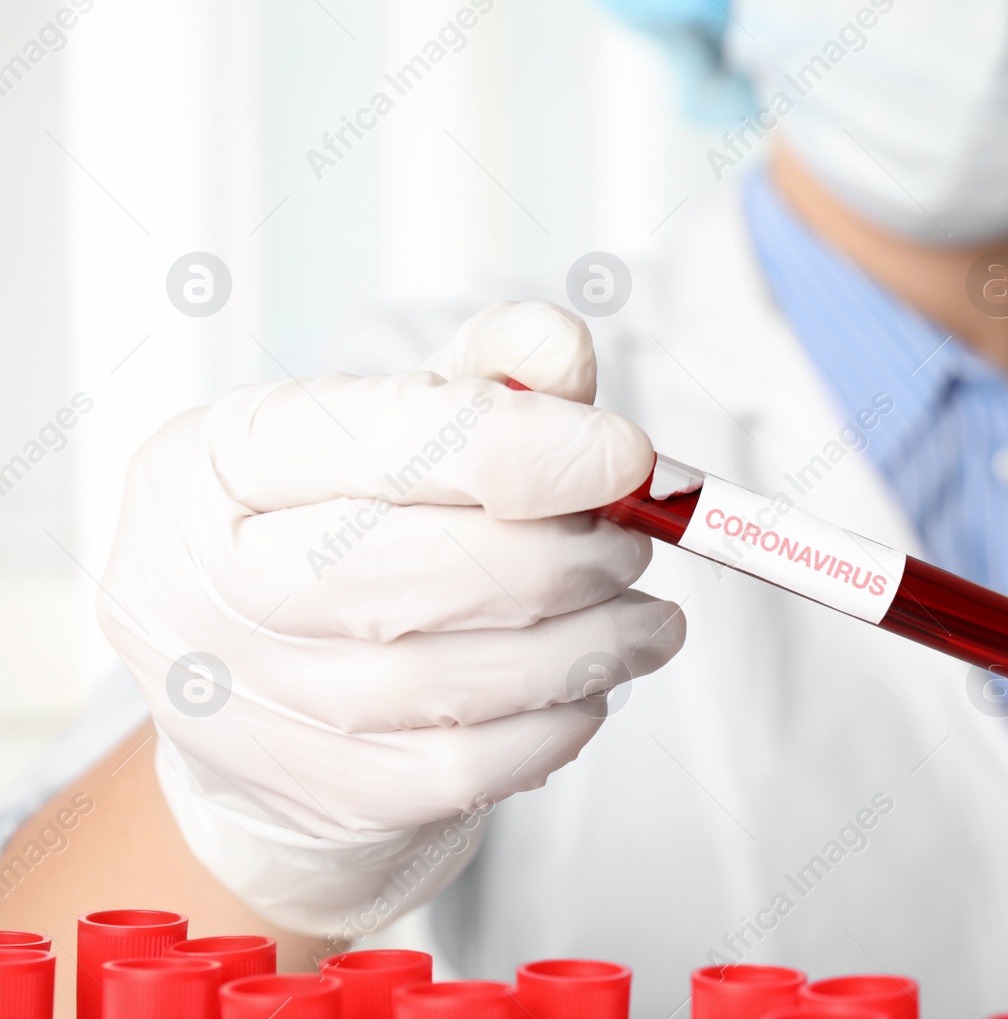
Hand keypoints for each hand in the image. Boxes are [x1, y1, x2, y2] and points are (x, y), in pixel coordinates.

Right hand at [97, 302, 684, 936]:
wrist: (242, 687)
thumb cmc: (332, 530)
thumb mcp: (388, 424)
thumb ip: (484, 373)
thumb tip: (563, 354)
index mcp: (226, 458)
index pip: (395, 441)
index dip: (534, 448)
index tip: (627, 455)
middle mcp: (222, 583)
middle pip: (447, 568)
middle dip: (577, 555)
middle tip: (631, 543)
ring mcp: (264, 703)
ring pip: (475, 678)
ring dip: (597, 644)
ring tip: (644, 619)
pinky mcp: (322, 793)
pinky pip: (477, 767)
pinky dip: (561, 723)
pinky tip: (586, 688)